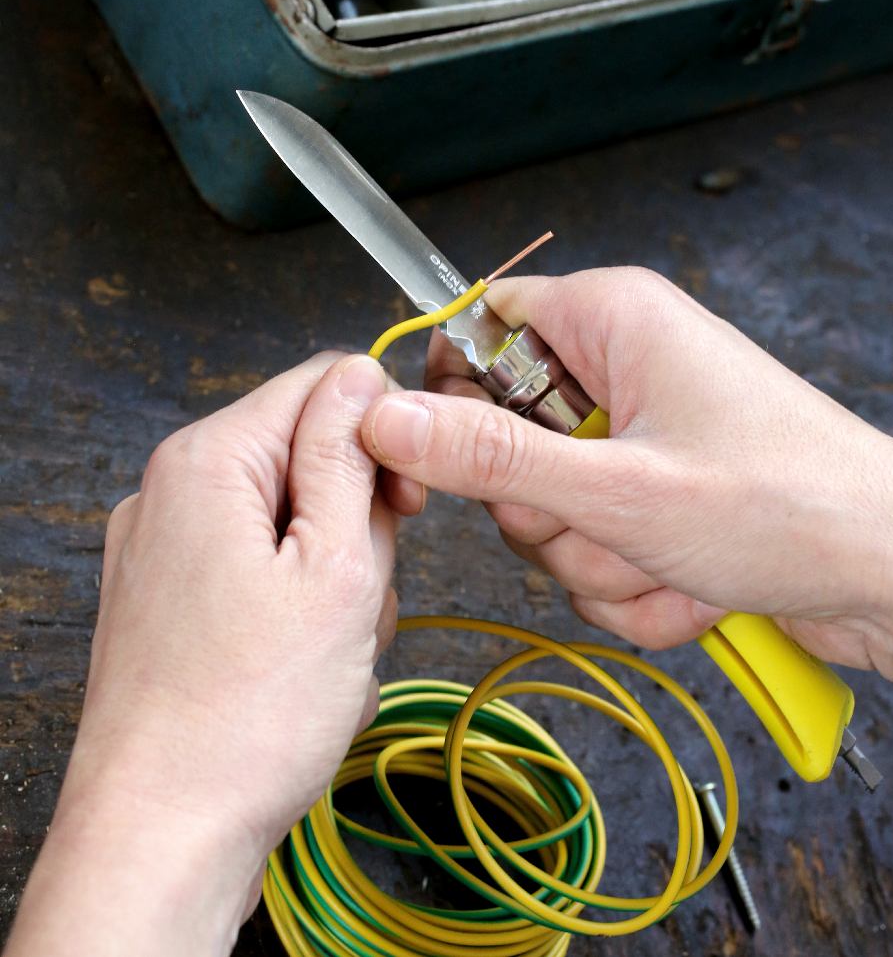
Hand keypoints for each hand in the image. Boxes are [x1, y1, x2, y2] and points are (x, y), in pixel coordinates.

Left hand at [6, 353, 403, 956]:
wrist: (161, 839)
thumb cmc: (249, 716)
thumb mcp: (335, 568)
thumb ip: (350, 456)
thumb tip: (362, 374)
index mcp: (207, 462)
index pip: (322, 384)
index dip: (383, 437)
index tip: (409, 508)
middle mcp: (169, 492)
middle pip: (306, 459)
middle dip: (355, 526)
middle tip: (355, 602)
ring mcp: (161, 551)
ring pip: (291, 524)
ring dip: (332, 580)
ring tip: (328, 653)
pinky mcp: (167, 602)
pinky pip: (258, 573)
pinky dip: (295, 612)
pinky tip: (300, 673)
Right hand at [361, 269, 892, 779]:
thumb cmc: (786, 506)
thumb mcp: (616, 489)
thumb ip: (489, 458)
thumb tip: (385, 419)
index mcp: (611, 318)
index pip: (480, 326)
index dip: (451, 395)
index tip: (452, 461)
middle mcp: (624, 366)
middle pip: (507, 436)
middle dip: (548, 512)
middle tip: (607, 524)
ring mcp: (643, 435)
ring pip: (553, 509)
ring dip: (599, 559)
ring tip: (669, 561)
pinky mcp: (660, 494)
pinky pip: (599, 546)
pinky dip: (635, 583)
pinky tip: (692, 587)